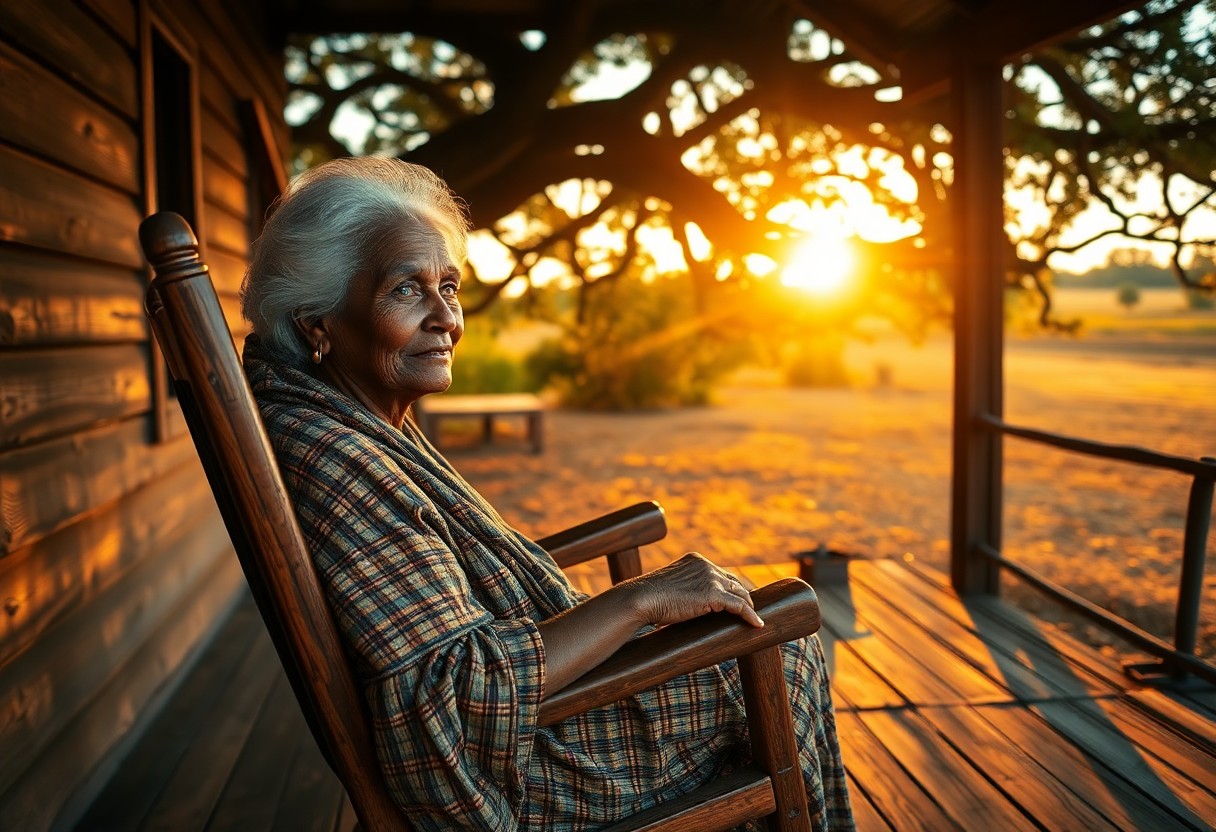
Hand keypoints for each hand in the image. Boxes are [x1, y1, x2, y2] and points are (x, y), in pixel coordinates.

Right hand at [624, 553, 763, 628]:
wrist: (641, 598)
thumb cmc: (648, 597)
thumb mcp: (668, 586)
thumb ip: (683, 587)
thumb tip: (687, 603)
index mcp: (695, 560)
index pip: (720, 573)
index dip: (730, 587)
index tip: (736, 598)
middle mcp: (706, 565)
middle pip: (733, 582)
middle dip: (742, 595)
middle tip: (749, 609)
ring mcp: (711, 578)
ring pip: (739, 593)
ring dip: (748, 606)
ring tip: (754, 618)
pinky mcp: (714, 595)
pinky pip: (739, 606)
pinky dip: (750, 616)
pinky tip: (756, 625)